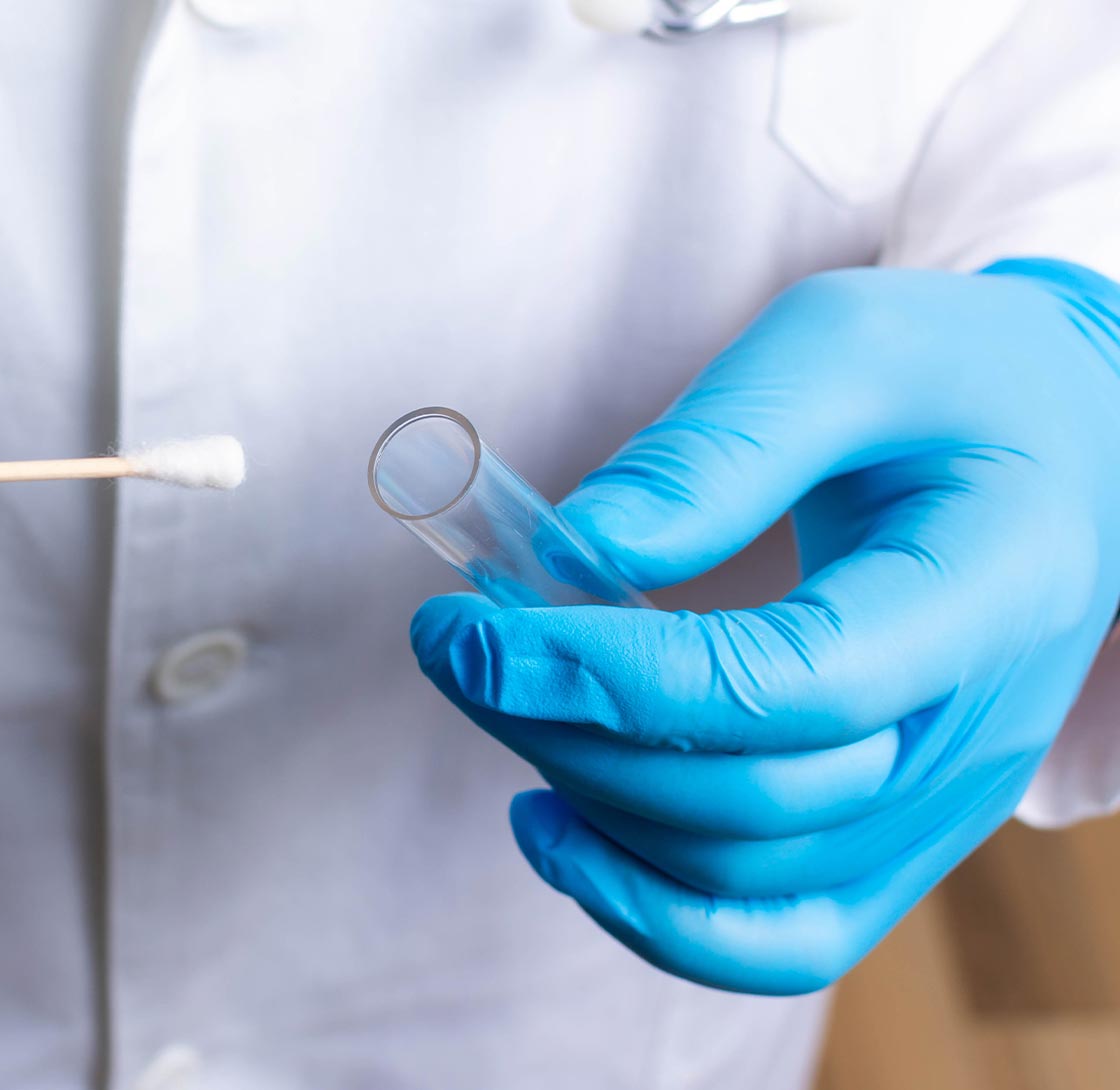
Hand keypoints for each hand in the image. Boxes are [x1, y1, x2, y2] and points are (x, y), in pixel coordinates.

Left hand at [411, 259, 1119, 993]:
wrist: (1066, 449)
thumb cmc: (953, 381)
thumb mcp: (845, 345)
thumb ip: (719, 445)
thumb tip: (579, 549)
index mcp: (990, 590)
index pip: (797, 686)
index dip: (618, 677)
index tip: (477, 631)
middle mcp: (977, 730)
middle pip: (755, 800)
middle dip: (570, 730)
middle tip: (456, 645)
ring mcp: (941, 807)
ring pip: (743, 877)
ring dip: (586, 802)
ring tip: (500, 699)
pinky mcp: (892, 840)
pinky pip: (777, 938)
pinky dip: (650, 912)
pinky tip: (553, 827)